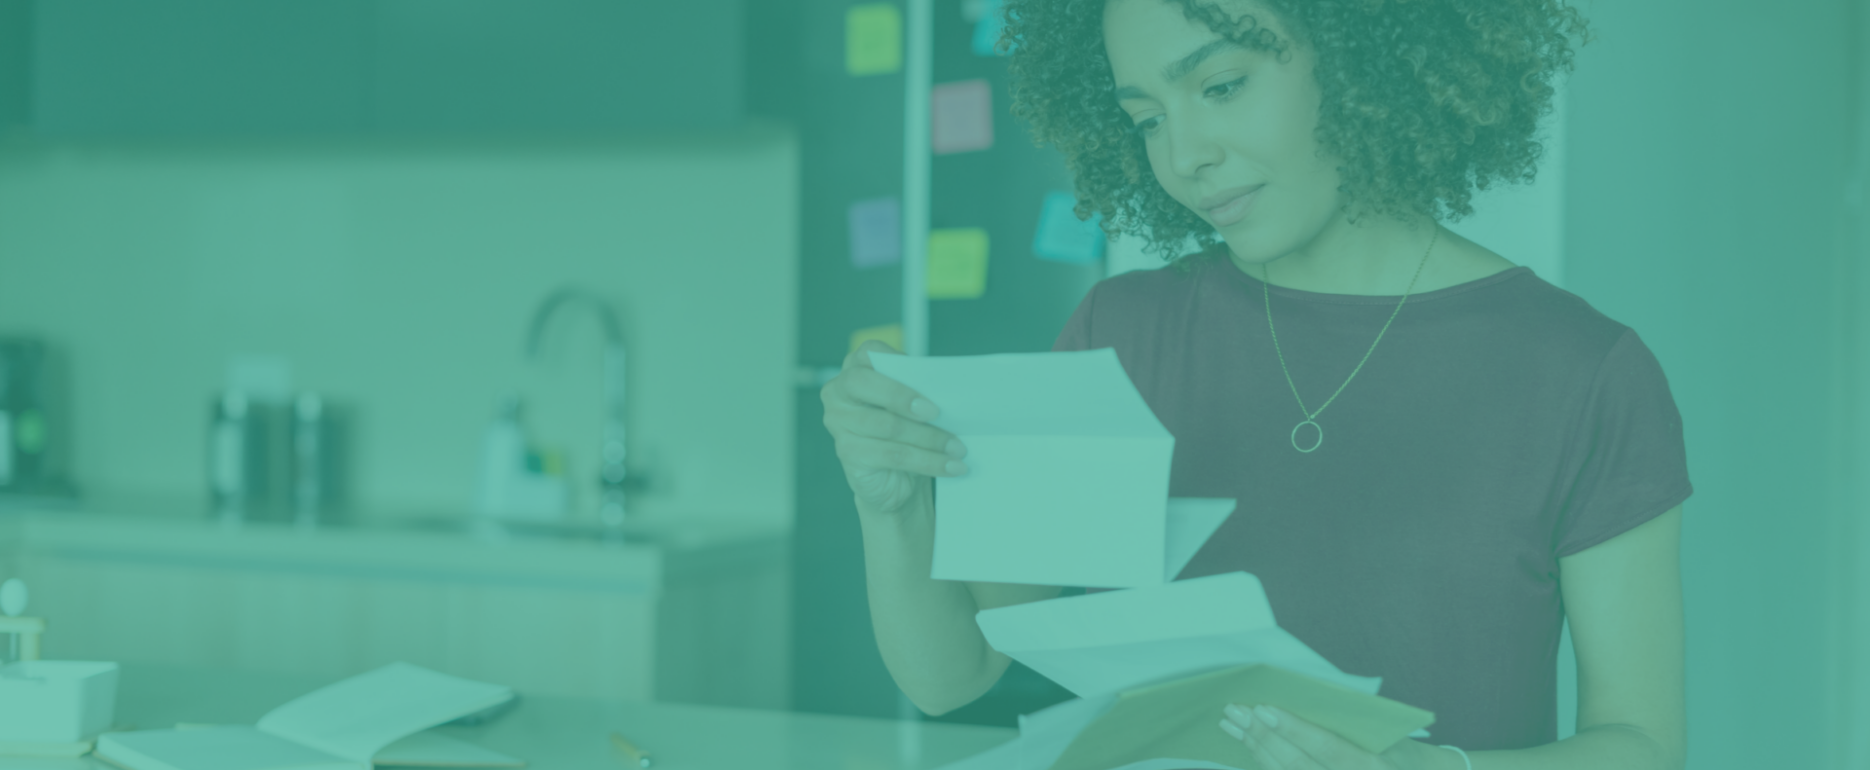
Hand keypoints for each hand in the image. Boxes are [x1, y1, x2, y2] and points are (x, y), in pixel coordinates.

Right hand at [820, 340, 968, 513]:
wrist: (895, 479)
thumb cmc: (905, 432)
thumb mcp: (911, 405)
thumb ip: (919, 391)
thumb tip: (947, 391)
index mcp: (855, 370)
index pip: (868, 352)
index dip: (894, 360)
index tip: (925, 377)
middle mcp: (839, 393)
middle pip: (864, 384)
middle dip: (902, 397)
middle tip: (936, 412)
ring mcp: (838, 424)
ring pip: (887, 425)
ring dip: (929, 438)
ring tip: (957, 448)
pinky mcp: (848, 453)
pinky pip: (893, 455)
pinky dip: (927, 461)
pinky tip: (949, 466)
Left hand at [1220, 704, 1446, 769]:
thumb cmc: (1400, 751)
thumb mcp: (1384, 733)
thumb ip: (1348, 721)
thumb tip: (1300, 697)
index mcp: (1373, 765)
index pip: (1327, 748)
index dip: (1294, 730)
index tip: (1264, 708)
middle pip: (1298, 765)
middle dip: (1262, 737)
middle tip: (1235, 712)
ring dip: (1256, 750)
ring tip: (1233, 725)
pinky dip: (1265, 763)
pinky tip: (1247, 746)